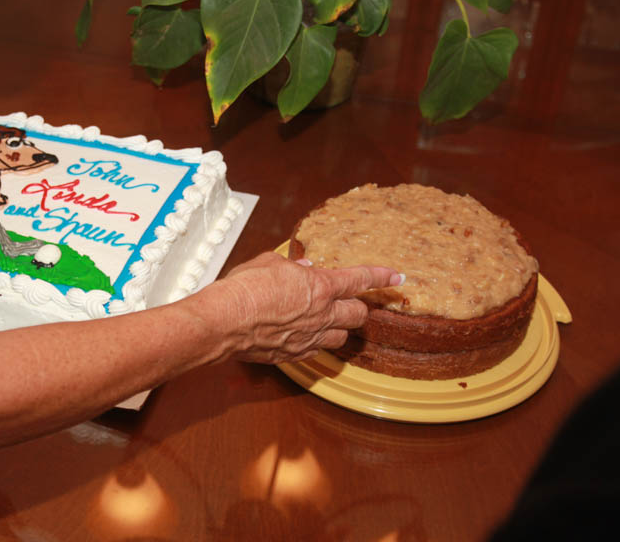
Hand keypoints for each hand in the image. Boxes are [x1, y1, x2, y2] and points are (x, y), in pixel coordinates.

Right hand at [200, 252, 400, 363]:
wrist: (223, 323)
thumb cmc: (242, 289)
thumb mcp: (268, 263)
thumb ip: (291, 268)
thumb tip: (301, 271)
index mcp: (319, 286)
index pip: (360, 279)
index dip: (381, 276)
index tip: (396, 277)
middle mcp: (321, 314)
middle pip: (359, 314)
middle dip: (359, 307)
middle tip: (351, 302)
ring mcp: (309, 338)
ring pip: (342, 336)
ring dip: (340, 326)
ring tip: (327, 319)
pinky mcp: (295, 355)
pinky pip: (317, 349)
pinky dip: (316, 341)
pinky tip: (304, 334)